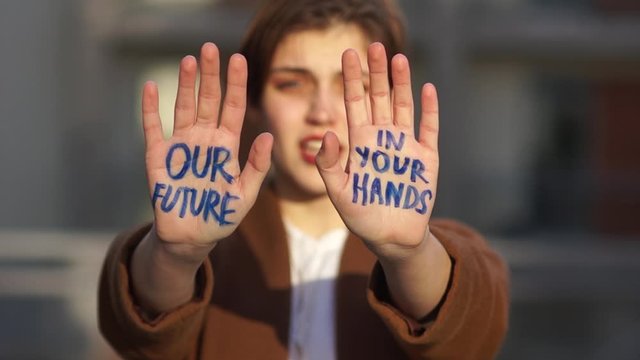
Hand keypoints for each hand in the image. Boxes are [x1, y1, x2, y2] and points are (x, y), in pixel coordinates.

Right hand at [142, 43, 272, 253]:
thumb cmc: (221, 217)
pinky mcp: (158, 158)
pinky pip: (153, 129)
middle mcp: (204, 140)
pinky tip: (150, 87)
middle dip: (210, 75)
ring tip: (189, 60)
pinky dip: (150, 108)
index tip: (240, 60)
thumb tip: (269, 136)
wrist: (191, 238)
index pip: (233, 108)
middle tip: (210, 48)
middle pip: (208, 100)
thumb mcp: (245, 194)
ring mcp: (180, 146)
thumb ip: (257, 167)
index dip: (236, 84)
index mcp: (227, 146)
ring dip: (185, 84)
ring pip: (182, 107)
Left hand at [316, 43, 438, 259]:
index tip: (347, 54)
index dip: (352, 79)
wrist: (391, 238)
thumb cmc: (362, 216)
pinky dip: (429, 110)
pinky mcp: (426, 159)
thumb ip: (331, 165)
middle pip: (379, 98)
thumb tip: (328, 134)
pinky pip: (429, 129)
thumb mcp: (340, 192)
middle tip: (373, 46)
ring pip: (403, 107)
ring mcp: (406, 146)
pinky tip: (427, 89)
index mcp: (360, 143)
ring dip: (401, 83)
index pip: (355, 103)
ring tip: (397, 59)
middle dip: (376, 72)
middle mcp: (382, 138)